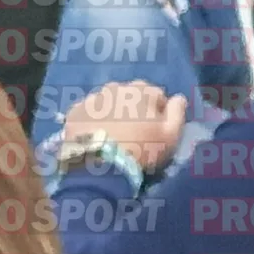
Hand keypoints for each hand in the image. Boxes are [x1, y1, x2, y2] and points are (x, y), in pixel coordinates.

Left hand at [62, 80, 186, 170]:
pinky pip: (87, 113)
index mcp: (141, 90)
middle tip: (133, 133)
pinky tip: (94, 138)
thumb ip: (177, 113)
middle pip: (130, 96)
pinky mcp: (75, 112)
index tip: (155, 130)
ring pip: (107, 102)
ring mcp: (93, 98)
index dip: (158, 113)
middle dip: (133, 109)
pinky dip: (91, 122)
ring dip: (112, 113)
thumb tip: (178, 98)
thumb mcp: (171, 136)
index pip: (156, 95)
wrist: (100, 166)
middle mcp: (116, 87)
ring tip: (112, 137)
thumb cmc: (141, 150)